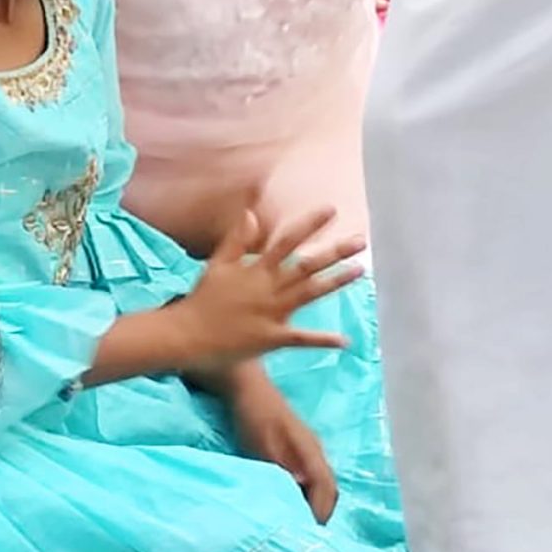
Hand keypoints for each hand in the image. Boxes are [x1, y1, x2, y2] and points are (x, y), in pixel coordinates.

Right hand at [171, 208, 363, 373]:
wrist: (190, 334)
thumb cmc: (204, 298)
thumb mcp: (217, 264)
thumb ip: (236, 239)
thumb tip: (251, 213)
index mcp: (255, 269)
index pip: (286, 241)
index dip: (309, 225)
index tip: (330, 210)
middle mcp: (268, 288)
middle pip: (306, 266)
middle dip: (334, 252)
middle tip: (360, 241)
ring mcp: (273, 312)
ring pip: (309, 294)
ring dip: (335, 283)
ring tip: (360, 272)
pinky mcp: (274, 337)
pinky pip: (301, 338)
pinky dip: (322, 339)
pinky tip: (343, 340)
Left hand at [222, 362, 338, 521]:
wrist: (244, 384)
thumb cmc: (252, 415)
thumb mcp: (264, 444)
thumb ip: (282, 468)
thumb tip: (302, 490)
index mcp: (312, 452)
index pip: (327, 489)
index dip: (321, 512)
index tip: (310, 531)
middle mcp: (316, 451)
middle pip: (329, 489)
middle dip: (321, 511)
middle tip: (306, 531)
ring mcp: (308, 447)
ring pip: (321, 482)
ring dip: (315, 501)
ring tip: (300, 519)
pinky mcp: (297, 445)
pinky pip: (310, 474)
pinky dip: (307, 490)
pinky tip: (292, 497)